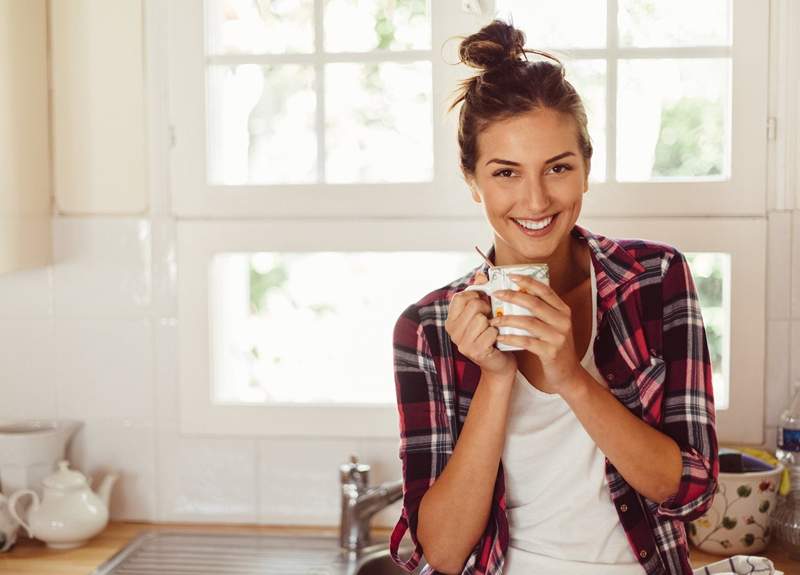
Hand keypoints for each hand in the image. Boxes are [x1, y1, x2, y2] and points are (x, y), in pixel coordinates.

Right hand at [446, 272, 517, 380]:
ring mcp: (462, 342)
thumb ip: (479, 294)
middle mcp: (452, 331)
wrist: (498, 364)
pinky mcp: (475, 351)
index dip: (476, 295)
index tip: (484, 301)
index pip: (460, 297)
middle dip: (487, 308)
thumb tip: (480, 275)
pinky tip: (496, 341)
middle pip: (473, 305)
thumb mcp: (483, 313)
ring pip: (482, 319)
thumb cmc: (491, 336)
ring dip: (493, 323)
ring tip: (493, 330)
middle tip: (491, 317)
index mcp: (451, 320)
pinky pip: (491, 332)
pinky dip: (498, 334)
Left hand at [489, 273, 582, 393]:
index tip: (510, 276)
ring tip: (493, 320)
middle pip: (534, 303)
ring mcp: (558, 336)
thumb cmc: (554, 346)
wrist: (567, 373)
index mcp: (563, 310)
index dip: (527, 281)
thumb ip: (541, 310)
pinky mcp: (551, 352)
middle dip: (513, 296)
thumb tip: (517, 293)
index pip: (545, 290)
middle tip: (496, 294)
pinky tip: (500, 337)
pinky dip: (511, 338)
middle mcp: (563, 321)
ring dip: (508, 319)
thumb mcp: (553, 324)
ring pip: (529, 322)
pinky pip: (526, 342)